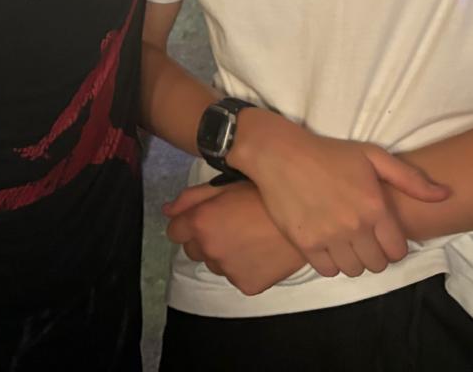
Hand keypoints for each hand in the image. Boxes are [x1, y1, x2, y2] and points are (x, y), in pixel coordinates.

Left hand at [165, 181, 305, 295]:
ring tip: (247, 239)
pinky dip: (243, 267)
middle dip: (204, 239)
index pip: (174, 231)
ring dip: (222, 254)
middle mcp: (209, 249)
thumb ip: (191, 198)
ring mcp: (228, 270)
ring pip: (214, 264)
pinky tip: (259, 252)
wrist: (305, 219)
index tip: (204, 219)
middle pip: (193, 250)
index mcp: (200, 223)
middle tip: (229, 227)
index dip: (187, 224)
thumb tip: (167, 211)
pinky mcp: (246, 285)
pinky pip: (235, 276)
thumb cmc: (263, 195)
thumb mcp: (225, 187)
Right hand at [195, 117, 447, 278]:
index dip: (392, 246)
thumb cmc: (328, 153)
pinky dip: (330, 263)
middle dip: (374, 254)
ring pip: (354, 270)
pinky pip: (328, 270)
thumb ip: (410, 179)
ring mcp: (329, 237)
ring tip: (346, 243)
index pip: (397, 251)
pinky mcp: (305, 243)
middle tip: (363, 239)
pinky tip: (328, 246)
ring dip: (353, 260)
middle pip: (377, 264)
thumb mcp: (372, 156)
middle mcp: (355, 226)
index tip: (382, 236)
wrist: (280, 153)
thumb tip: (446, 195)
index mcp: (375, 207)